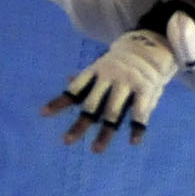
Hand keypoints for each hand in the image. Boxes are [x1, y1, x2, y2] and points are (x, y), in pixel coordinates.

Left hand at [43, 27, 176, 151]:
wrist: (151, 45)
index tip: (43, 114)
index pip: (74, 90)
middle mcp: (109, 78)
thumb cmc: (122, 63)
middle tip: (66, 141)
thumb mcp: (103, 66)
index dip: (59, 102)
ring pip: (113, 113)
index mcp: (96, 72)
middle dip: (79, 124)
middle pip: (91, 106)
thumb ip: (88, 78)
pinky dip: (137, 128)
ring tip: (95, 150)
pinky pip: (139, 112)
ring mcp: (127, 84)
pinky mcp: (145, 90)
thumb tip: (67, 80)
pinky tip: (134, 141)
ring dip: (105, 133)